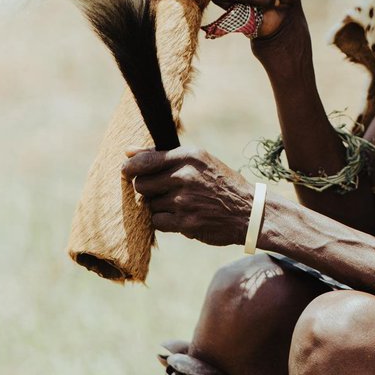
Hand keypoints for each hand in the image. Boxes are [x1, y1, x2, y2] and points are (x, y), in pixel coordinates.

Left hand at [122, 146, 252, 245]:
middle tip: (161, 190)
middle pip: (141, 184)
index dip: (130, 167)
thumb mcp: (199, 160)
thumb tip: (127, 151)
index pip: (145, 160)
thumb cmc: (221, 182)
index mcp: (189, 155)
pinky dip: (164, 220)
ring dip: (158, 205)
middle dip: (146, 188)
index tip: (126, 171)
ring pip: (149, 204)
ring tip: (179, 203)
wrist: (248, 210)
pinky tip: (180, 216)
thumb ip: (162, 156)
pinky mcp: (186, 222)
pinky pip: (157, 222)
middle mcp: (185, 176)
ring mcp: (185, 200)